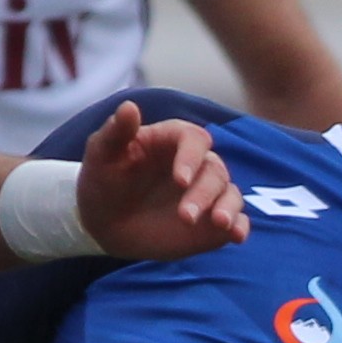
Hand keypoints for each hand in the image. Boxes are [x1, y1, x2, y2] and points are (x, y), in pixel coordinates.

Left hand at [76, 103, 249, 260]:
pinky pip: (236, 219)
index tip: (180, 180)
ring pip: (230, 193)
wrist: (105, 222)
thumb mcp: (101, 154)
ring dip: (227, 208)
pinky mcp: (213, 221)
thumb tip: (129, 106)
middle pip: (214, 170)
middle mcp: (196, 164)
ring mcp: (207, 193)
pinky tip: (235, 235)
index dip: (191, 157)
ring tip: (219, 224)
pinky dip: (240, 226)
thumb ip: (116, 132)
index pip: (194, 139)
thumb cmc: (103, 180)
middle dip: (203, 193)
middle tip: (184, 216)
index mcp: (173, 141)